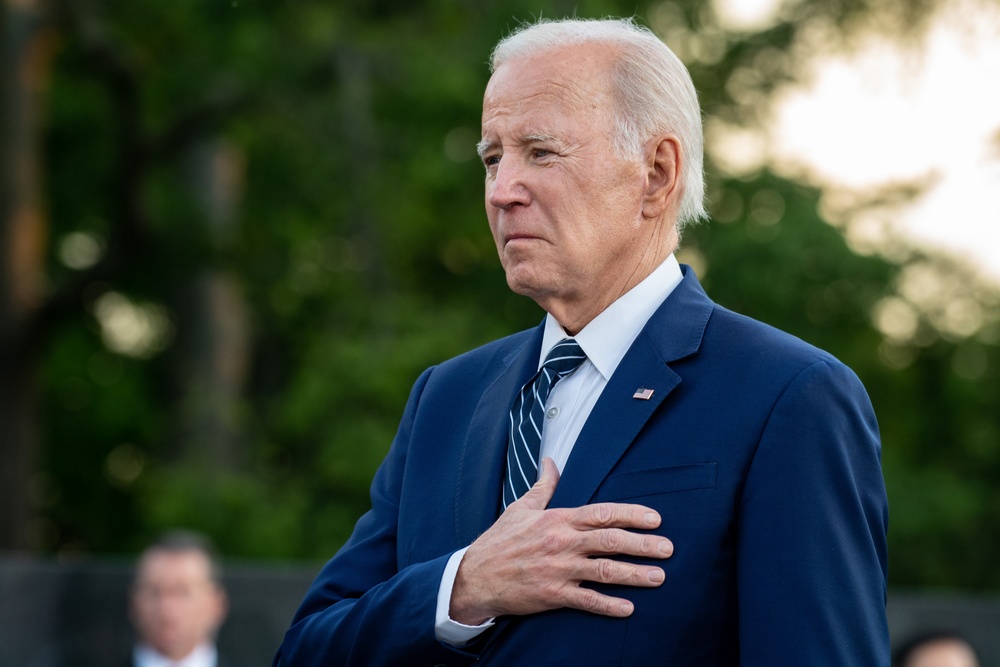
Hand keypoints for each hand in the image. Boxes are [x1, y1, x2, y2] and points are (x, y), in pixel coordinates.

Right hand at [449, 458, 672, 624]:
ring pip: (604, 571)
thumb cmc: (499, 541)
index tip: (655, 518)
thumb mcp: (521, 508)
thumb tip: (551, 462)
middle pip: (610, 541)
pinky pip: (586, 600)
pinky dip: (608, 605)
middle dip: (643, 544)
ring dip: (635, 574)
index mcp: (558, 519)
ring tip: (659, 577)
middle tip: (668, 548)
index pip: (602, 513)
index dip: (631, 515)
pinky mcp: (552, 595)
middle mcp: (562, 542)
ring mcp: (558, 570)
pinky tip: (629, 608)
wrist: (474, 577)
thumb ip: (543, 486)